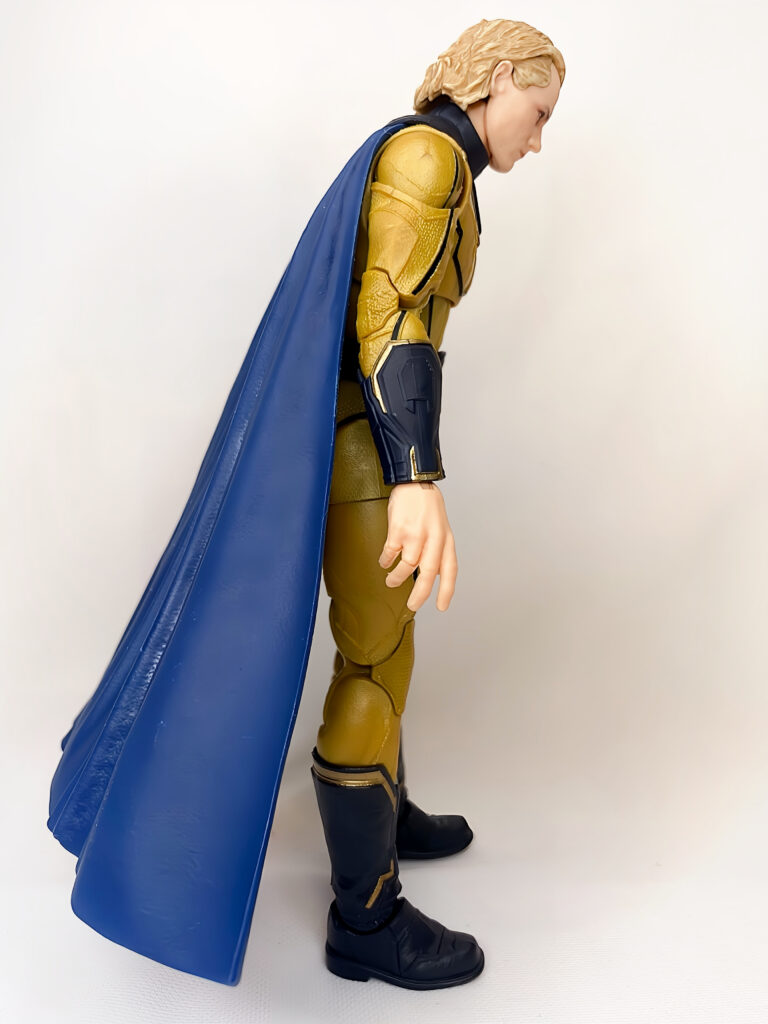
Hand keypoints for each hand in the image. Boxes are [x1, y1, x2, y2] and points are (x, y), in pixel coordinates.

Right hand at [379, 482, 456, 612]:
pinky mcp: (399, 530)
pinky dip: (386, 561)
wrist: (415, 483)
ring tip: (391, 581)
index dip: (447, 591)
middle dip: (420, 594)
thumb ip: (438, 550)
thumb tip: (431, 574)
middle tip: (413, 605)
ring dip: (397, 578)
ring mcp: (416, 534)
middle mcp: (433, 539)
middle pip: (428, 574)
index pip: (449, 570)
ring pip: (407, 566)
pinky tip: (385, 562)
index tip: (442, 607)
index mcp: (446, 540)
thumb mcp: (441, 528)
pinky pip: (391, 553)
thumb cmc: (428, 506)